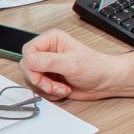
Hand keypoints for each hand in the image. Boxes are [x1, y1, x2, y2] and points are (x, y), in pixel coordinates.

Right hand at [18, 30, 133, 102]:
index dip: (30, 66)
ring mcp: (48, 66)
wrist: (105, 82)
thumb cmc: (95, 67)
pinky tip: (63, 90)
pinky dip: (50, 93)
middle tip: (51, 86)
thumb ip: (48, 61)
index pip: (28, 51)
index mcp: (51, 40)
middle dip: (39, 80)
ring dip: (46, 88)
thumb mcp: (71, 63)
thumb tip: (28, 59)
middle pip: (27, 67)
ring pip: (32, 80)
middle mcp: (47, 52)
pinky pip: (40, 88)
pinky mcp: (50, 78)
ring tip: (62, 88)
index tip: (39, 77)